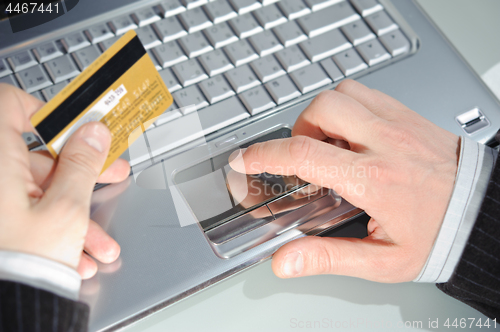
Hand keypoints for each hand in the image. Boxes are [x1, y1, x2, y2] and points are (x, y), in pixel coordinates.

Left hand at [0, 83, 129, 278]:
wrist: (5, 314)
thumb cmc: (23, 264)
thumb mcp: (67, 210)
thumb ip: (83, 164)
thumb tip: (92, 132)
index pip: (12, 106)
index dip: (48, 113)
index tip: (77, 127)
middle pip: (40, 157)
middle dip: (82, 171)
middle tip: (111, 174)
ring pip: (41, 194)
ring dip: (76, 214)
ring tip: (100, 242)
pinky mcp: (1, 222)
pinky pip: (30, 216)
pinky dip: (56, 231)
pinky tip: (77, 256)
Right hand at [229, 80, 458, 281]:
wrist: (483, 214)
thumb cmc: (438, 235)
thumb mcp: (381, 260)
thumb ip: (328, 257)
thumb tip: (285, 262)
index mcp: (374, 180)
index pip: (304, 154)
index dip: (264, 154)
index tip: (246, 158)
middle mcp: (385, 143)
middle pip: (322, 109)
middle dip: (299, 129)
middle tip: (305, 156)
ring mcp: (399, 123)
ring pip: (343, 92)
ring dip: (324, 115)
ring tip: (329, 144)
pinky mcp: (408, 115)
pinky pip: (367, 93)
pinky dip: (348, 106)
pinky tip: (352, 133)